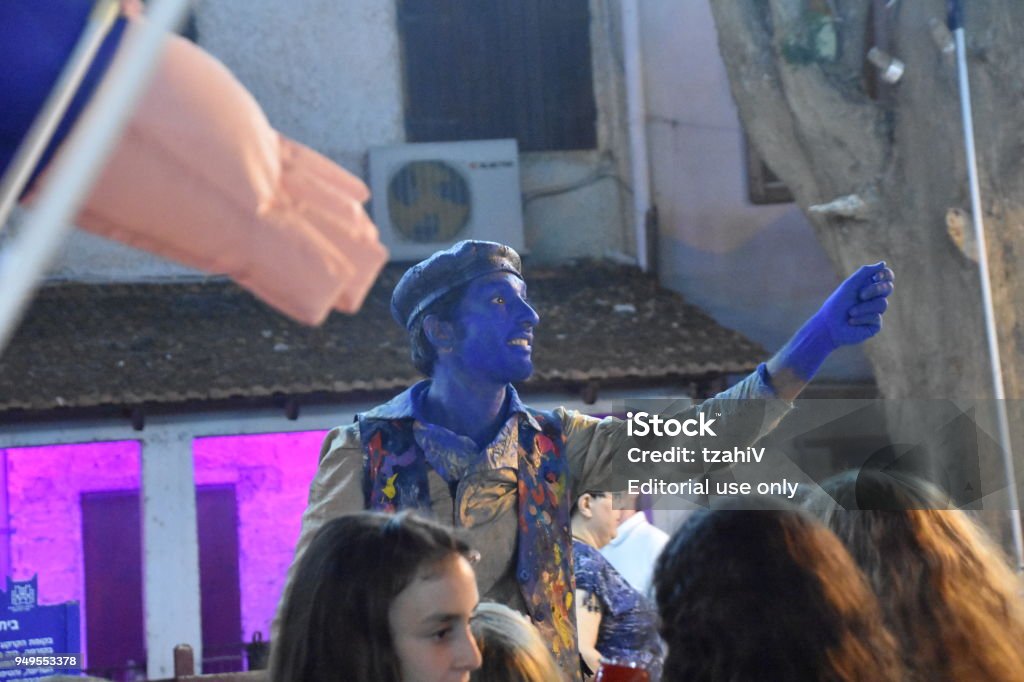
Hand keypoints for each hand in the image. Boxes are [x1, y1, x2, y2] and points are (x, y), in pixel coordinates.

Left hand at [778, 262, 894, 380]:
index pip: (886, 277)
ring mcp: (876, 312)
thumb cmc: (837, 304)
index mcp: (869, 286)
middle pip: (887, 288)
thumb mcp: (850, 285)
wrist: (829, 325)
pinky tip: (851, 321)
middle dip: (875, 290)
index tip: (878, 276)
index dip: (886, 275)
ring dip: (863, 307)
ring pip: (882, 304)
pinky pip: (876, 318)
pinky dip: (861, 318)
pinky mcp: (875, 325)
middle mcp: (875, 298)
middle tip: (860, 295)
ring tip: (850, 312)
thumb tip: (883, 263)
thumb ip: (865, 273)